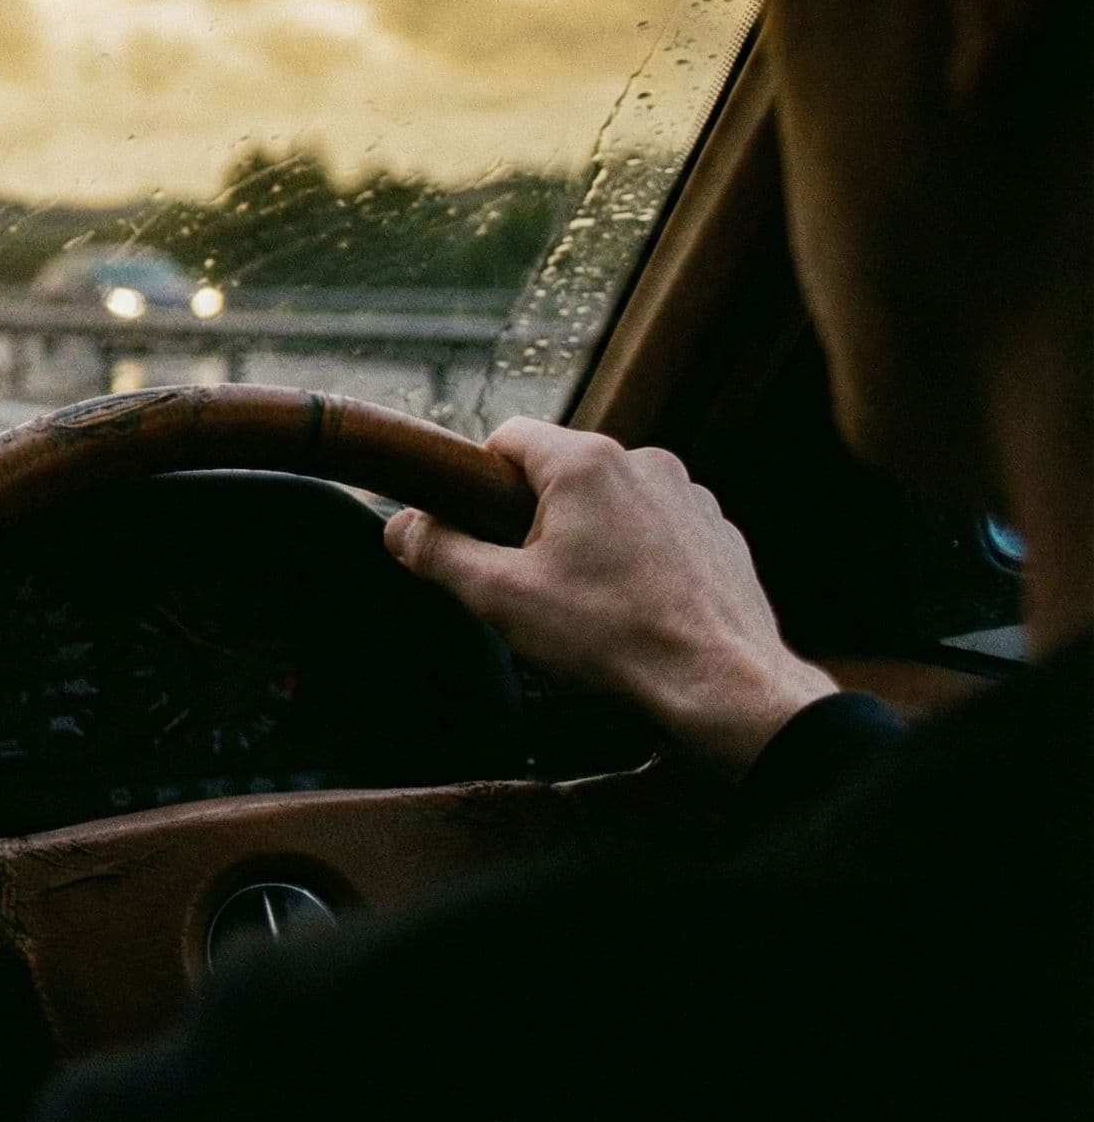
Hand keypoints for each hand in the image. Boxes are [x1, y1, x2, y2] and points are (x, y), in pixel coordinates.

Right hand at [383, 418, 837, 776]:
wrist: (722, 683)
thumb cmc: (613, 636)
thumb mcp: (499, 597)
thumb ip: (439, 552)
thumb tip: (400, 528)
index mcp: (585, 462)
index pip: (507, 437)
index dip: (477, 481)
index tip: (473, 531)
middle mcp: (643, 461)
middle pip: (560, 472)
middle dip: (534, 519)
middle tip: (526, 582)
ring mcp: (688, 495)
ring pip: (610, 501)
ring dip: (588, 538)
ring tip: (585, 603)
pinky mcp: (717, 531)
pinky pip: (656, 529)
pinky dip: (636, 557)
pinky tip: (632, 608)